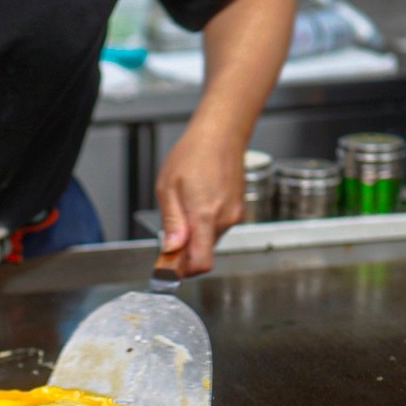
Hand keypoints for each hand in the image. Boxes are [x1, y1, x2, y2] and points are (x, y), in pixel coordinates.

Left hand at [154, 125, 245, 275]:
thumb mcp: (168, 188)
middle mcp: (224, 219)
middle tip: (170, 233)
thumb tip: (171, 249)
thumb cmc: (192, 155)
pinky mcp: (238, 210)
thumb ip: (171, 223)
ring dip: (195, 235)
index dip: (184, 270)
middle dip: (185, 250)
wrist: (220, 135)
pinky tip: (197, 202)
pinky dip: (205, 224)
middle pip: (203, 253)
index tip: (170, 266)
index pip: (201, 261)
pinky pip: (218, 227)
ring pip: (210, 240)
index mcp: (205, 215)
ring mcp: (234, 214)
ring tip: (184, 208)